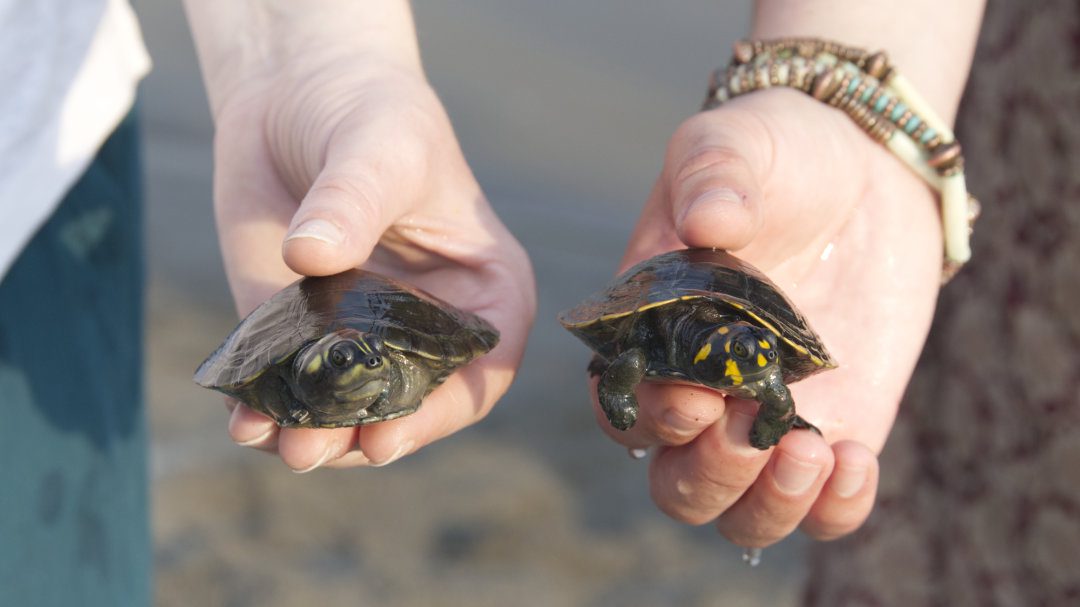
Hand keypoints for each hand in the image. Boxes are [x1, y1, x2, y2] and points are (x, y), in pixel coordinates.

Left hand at [210, 56, 534, 471]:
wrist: (300, 94)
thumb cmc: (372, 112)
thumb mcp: (379, 146)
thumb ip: (353, 201)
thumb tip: (311, 258)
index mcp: (481, 290)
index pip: (481, 372)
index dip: (440, 413)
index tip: (386, 435)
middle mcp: (427, 323)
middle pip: (409, 404)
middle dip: (361, 433)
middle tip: (310, 448)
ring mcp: (363, 331)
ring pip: (348, 405)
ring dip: (312, 434)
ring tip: (271, 440)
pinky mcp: (300, 326)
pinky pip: (289, 380)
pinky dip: (266, 407)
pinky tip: (242, 418)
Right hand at [597, 88, 940, 546]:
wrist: (865, 162)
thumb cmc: (778, 149)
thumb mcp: (735, 142)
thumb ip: (712, 174)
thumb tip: (707, 219)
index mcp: (656, 333)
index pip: (624, 408)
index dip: (651, 419)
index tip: (695, 398)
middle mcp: (704, 388)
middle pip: (677, 482)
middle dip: (709, 474)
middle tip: (752, 430)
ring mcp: (771, 414)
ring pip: (742, 511)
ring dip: (768, 505)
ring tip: (812, 452)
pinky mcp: (840, 424)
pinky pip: (824, 507)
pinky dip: (834, 508)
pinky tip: (855, 460)